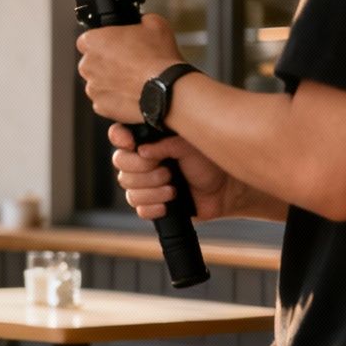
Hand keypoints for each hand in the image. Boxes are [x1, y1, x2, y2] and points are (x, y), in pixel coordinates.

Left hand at [77, 14, 183, 123]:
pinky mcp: (101, 106)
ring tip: (133, 79)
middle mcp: (87, 65)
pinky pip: (105, 100)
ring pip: (98, 82)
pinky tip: (132, 92)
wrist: (169, 89)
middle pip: (92, 61)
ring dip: (110, 80)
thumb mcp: (153, 23)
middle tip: (129, 62)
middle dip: (106, 62)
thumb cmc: (159, 57)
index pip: (88, 39)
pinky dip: (116, 97)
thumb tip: (140, 22)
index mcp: (94, 41)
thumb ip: (138, 21)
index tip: (116, 45)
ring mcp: (93, 87)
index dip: (104, 41)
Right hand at [109, 123, 237, 221]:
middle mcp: (142, 163)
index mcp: (148, 143)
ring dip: (152, 191)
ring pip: (129, 189)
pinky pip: (139, 209)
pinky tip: (169, 203)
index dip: (119, 138)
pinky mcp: (152, 205)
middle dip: (143, 171)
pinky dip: (153, 207)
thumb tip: (142, 151)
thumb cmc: (209, 162)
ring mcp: (145, 184)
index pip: (119, 136)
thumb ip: (164, 144)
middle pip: (120, 165)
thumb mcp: (187, 146)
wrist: (226, 188)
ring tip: (173, 189)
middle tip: (167, 172)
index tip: (131, 144)